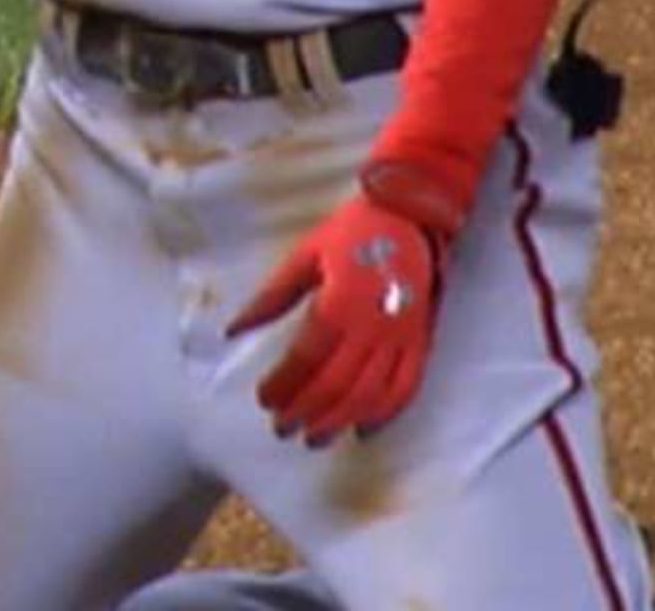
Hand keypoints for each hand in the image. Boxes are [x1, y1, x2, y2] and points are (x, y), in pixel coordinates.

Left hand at [225, 192, 443, 446]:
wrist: (411, 216)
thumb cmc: (352, 231)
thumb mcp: (304, 255)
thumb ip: (271, 297)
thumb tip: (233, 329)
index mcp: (339, 303)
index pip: (306, 358)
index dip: (284, 384)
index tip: (264, 400)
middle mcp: (372, 327)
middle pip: (336, 384)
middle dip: (306, 412)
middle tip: (282, 428)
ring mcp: (401, 338)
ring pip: (369, 393)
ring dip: (339, 420)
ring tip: (314, 437)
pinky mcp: (421, 341)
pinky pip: (406, 387)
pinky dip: (385, 414)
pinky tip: (363, 430)